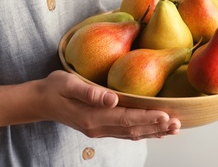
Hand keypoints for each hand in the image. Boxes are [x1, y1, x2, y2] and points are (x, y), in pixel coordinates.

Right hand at [36, 70, 180, 139]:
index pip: (126, 118)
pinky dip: (142, 132)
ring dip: (153, 132)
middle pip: (132, 129)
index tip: (166, 115)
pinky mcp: (100, 128)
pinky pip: (125, 133)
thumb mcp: (68, 84)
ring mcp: (99, 130)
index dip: (147, 117)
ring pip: (131, 134)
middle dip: (156, 127)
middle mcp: (98, 127)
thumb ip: (90, 92)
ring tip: (173, 129)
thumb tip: (112, 99)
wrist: (41, 101)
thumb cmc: (55, 88)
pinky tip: (153, 131)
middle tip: (177, 124)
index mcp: (92, 116)